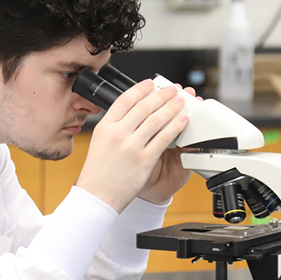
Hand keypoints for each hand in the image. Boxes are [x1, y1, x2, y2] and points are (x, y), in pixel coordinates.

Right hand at [75, 79, 189, 212]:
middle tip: (171, 89)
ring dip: (172, 107)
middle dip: (161, 95)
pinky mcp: (144, 159)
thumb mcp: (100, 142)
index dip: (140, 89)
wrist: (98, 196)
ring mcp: (131, 146)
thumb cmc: (99, 172)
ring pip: (157, 119)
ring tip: (180, 101)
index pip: (125, 100)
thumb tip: (130, 112)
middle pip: (144, 106)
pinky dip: (176, 126)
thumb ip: (114, 127)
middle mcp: (118, 134)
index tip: (150, 83)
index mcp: (105, 127)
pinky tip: (182, 120)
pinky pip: (164, 138)